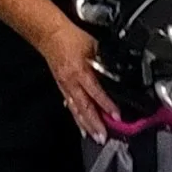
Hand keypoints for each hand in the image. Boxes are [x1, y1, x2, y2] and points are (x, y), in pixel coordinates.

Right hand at [37, 19, 120, 139]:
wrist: (50, 35)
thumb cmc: (72, 38)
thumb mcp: (95, 46)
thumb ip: (107, 61)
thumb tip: (121, 70)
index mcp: (80, 71)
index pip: (95, 92)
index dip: (106, 104)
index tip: (116, 115)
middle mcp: (71, 82)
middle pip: (84, 107)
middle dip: (95, 123)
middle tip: (104, 136)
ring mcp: (65, 86)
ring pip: (77, 109)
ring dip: (87, 124)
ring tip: (95, 136)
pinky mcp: (62, 87)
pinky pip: (71, 105)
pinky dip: (77, 117)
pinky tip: (82, 126)